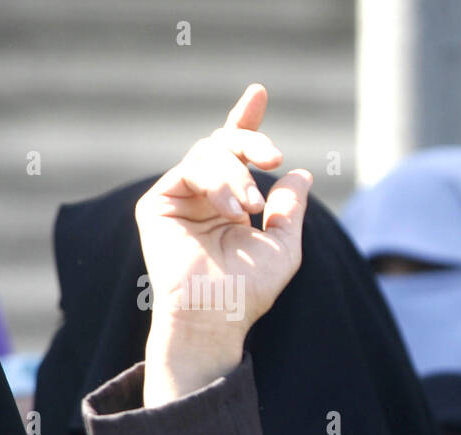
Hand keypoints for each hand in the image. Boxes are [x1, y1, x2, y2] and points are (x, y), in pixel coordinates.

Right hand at [138, 83, 312, 405]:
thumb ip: (290, 209)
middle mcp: (204, 196)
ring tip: (252, 209)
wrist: (217, 316)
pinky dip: (218, 184)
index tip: (258, 92)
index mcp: (231, 202)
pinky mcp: (158, 204)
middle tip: (273, 156)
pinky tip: (233, 211)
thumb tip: (301, 173)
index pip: (237, 154)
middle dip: (250, 140)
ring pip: (208, 153)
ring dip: (237, 175)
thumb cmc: (251, 290)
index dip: (246, 122)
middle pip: (224, 143)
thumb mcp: (284, 246)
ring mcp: (180, 198)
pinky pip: (190, 169)